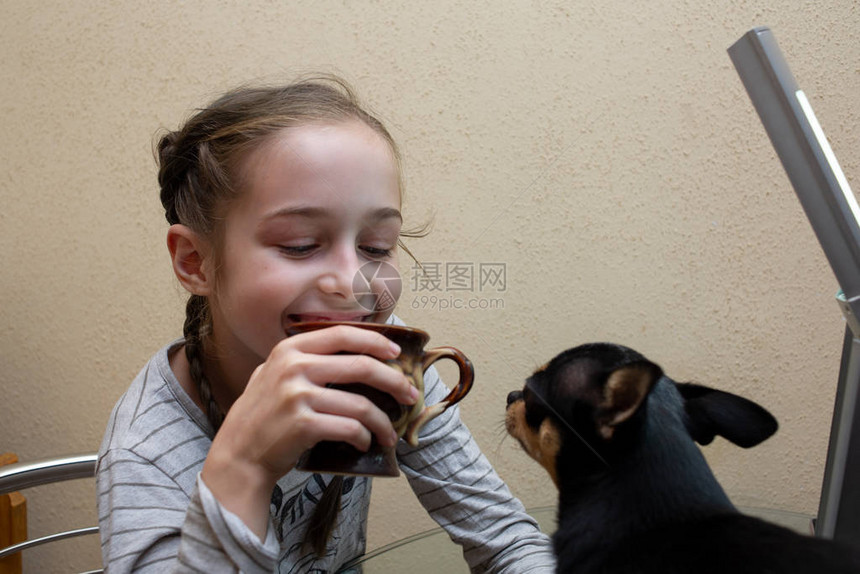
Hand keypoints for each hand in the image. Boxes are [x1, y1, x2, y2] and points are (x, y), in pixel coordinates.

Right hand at [201, 325, 416, 537]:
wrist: (238, 455)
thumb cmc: (262, 416)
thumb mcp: (273, 373)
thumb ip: (304, 358)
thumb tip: (356, 350)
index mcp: (290, 349)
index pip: (343, 335)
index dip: (376, 342)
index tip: (397, 355)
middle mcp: (294, 367)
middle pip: (362, 366)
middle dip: (394, 382)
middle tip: (409, 395)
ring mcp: (297, 396)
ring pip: (361, 404)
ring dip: (383, 422)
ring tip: (389, 433)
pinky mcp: (303, 425)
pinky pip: (350, 428)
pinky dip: (364, 437)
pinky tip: (366, 443)